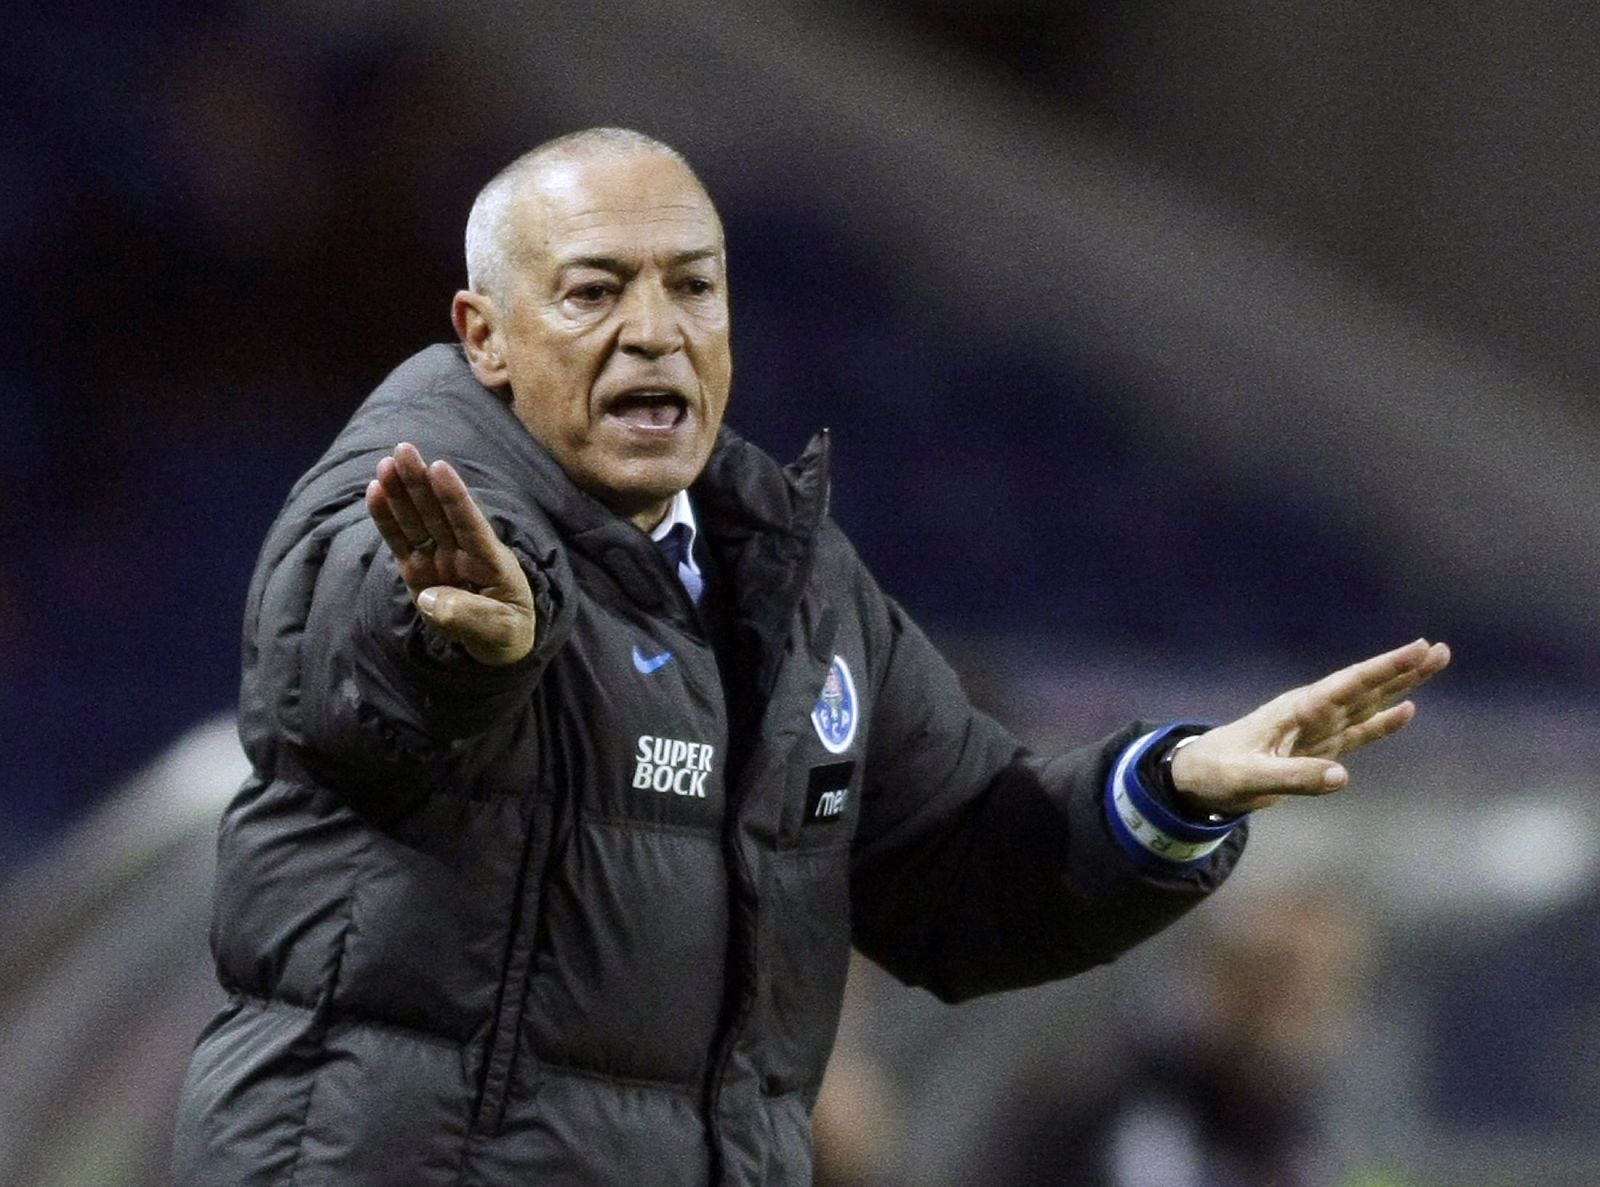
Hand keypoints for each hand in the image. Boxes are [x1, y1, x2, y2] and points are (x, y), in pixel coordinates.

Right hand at [365, 442, 536, 665]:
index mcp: (491, 562)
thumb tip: (429, 599)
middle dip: (421, 482)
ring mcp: (439, 559)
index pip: (471, 525)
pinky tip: (375, 492)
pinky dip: (387, 518)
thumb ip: (468, 616)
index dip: (456, 498)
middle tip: (404, 449)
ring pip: (417, 521)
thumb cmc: (505, 632)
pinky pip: (400, 541)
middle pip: (439, 514)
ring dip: (401, 492)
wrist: (496, 644)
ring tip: (386, 464)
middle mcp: (463, 553)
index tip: (440, 468)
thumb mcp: (498, 630)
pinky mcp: (418, 570)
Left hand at [1169, 638, 1450, 815]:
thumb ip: (1293, 777)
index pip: (1347, 686)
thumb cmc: (1217, 773)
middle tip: (1440, 649)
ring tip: (1433, 665)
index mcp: (1295, 712)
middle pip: (1364, 687)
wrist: (1197, 776)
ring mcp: (1316, 730)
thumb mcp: (1249, 778)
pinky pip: (1357, 732)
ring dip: (1399, 687)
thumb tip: (1343, 777)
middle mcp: (1310, 714)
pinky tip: (1407, 709)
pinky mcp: (1317, 748)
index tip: (1416, 648)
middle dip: (1401, 669)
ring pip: (1366, 704)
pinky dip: (1382, 722)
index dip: (1383, 668)